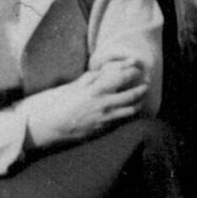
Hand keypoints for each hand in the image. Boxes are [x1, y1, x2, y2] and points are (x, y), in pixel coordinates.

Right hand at [21, 60, 147, 151]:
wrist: (51, 125)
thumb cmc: (61, 102)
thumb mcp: (76, 84)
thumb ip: (93, 77)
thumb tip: (107, 69)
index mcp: (96, 89)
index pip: (122, 77)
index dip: (133, 72)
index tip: (137, 68)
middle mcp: (104, 104)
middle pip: (132, 95)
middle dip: (142, 88)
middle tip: (145, 84)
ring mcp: (105, 118)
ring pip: (131, 110)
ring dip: (139, 103)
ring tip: (142, 98)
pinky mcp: (103, 129)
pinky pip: (121, 121)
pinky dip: (129, 114)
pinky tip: (130, 110)